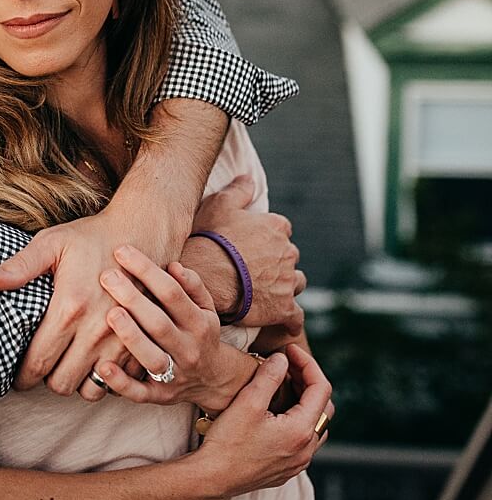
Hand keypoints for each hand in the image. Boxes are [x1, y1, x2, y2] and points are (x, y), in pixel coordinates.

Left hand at [0, 211, 142, 399]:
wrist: (143, 231)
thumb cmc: (91, 237)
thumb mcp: (51, 244)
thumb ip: (18, 267)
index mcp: (70, 309)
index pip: (38, 362)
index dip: (22, 376)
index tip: (15, 376)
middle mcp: (97, 331)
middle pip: (63, 383)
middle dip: (47, 381)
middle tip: (40, 368)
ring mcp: (123, 340)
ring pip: (92, 390)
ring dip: (77, 382)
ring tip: (66, 366)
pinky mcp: (143, 342)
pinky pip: (121, 381)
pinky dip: (104, 379)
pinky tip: (92, 363)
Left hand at [91, 248, 256, 409]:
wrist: (215, 380)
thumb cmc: (198, 333)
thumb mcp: (205, 309)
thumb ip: (193, 287)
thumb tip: (174, 265)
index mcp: (199, 324)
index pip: (173, 294)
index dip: (148, 271)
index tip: (121, 251)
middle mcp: (189, 349)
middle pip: (160, 324)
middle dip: (134, 299)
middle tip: (107, 276)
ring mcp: (175, 375)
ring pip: (152, 357)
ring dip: (131, 337)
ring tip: (109, 314)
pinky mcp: (159, 396)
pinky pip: (139, 392)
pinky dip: (121, 381)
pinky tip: (101, 366)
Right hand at [188, 346, 332, 499]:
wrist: (213, 478)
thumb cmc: (227, 442)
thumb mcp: (247, 403)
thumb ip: (269, 377)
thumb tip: (282, 359)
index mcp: (302, 430)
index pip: (320, 389)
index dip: (307, 364)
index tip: (289, 350)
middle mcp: (307, 449)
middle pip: (323, 408)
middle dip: (309, 382)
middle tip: (287, 367)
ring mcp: (299, 462)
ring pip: (316, 427)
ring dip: (306, 404)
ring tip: (285, 388)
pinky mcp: (287, 469)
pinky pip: (304, 442)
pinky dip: (298, 422)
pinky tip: (276, 416)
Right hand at [190, 179, 304, 330]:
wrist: (205, 275)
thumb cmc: (209, 239)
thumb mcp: (219, 205)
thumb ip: (238, 191)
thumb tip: (249, 177)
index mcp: (276, 227)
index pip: (281, 229)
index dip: (266, 238)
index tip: (251, 245)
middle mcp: (288, 253)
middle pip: (289, 257)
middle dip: (276, 262)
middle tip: (252, 269)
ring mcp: (288, 281)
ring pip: (295, 283)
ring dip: (284, 287)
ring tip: (264, 293)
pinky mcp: (284, 307)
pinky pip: (295, 317)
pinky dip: (291, 320)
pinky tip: (285, 322)